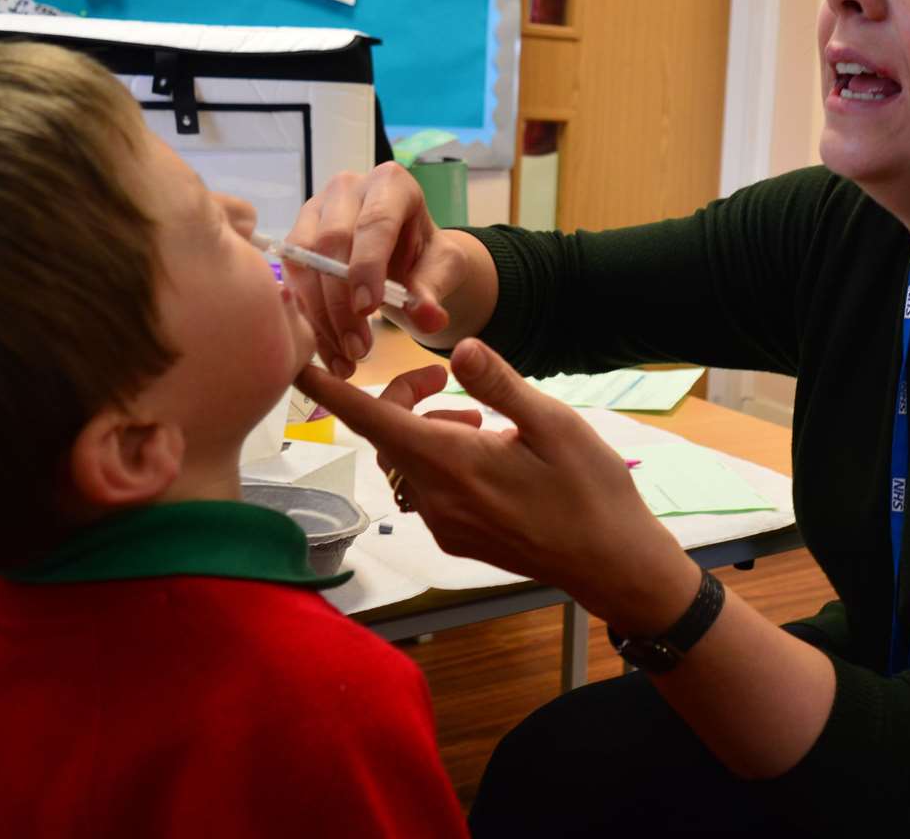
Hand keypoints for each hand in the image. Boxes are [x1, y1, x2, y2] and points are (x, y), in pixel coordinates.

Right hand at [287, 163, 471, 376]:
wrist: (407, 258)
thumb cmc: (426, 256)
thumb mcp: (443, 270)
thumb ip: (434, 291)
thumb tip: (431, 319)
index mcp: (392, 184)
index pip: (374, 222)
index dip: (367, 267)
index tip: (368, 310)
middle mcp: (347, 188)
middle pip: (331, 242)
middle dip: (342, 301)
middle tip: (359, 348)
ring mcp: (316, 209)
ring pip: (303, 261)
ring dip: (320, 314)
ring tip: (346, 354)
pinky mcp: (296, 237)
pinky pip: (291, 277)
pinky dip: (308, 316)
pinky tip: (327, 347)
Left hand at [295, 339, 698, 630]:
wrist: (610, 561)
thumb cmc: (590, 490)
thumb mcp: (554, 425)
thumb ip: (500, 385)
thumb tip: (459, 348)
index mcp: (454, 463)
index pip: (372, 419)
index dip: (331, 391)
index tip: (299, 365)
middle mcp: (436, 497)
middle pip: (387, 435)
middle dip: (402, 398)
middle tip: (447, 379)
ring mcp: (443, 522)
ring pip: (406, 461)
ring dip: (426, 429)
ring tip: (480, 420)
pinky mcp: (455, 536)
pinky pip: (425, 487)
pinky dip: (440, 459)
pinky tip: (486, 453)